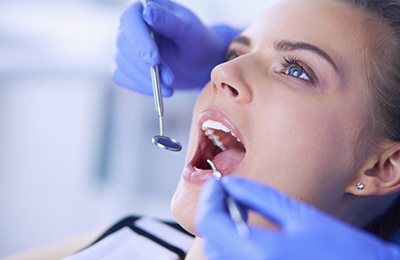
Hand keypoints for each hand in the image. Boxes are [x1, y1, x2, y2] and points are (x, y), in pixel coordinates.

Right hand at [112, 0, 236, 96]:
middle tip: (169, 80)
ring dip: (146, 79)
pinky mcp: (126, 66)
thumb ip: (168, 21)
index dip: (140, 41)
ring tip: (169, 88)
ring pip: (123, 63)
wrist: (199, 63)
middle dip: (146, 66)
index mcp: (144, 9)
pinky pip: (123, 77)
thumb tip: (147, 11)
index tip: (153, 60)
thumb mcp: (189, 30)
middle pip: (125, 44)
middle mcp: (131, 26)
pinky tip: (158, 90)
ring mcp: (127, 47)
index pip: (131, 20)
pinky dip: (139, 86)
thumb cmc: (197, 41)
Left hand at [196, 177, 399, 259]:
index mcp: (259, 252)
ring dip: (222, 229)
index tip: (218, 183)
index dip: (209, 197)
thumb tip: (230, 183)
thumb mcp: (300, 215)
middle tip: (230, 193)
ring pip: (217, 253)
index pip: (209, 222)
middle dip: (215, 211)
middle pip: (209, 238)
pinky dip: (232, 246)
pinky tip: (251, 235)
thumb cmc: (341, 250)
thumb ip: (258, 197)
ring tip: (241, 211)